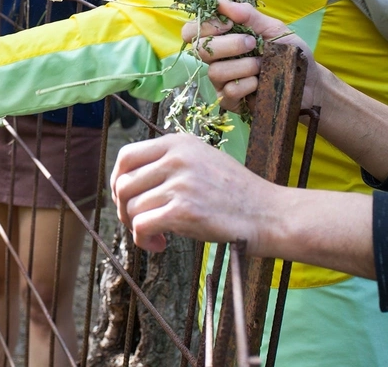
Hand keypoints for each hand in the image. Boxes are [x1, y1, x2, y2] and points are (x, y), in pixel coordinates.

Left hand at [110, 132, 278, 252]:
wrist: (268, 214)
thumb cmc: (235, 193)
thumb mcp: (201, 160)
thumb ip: (168, 162)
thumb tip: (128, 180)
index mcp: (178, 143)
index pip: (126, 156)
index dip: (118, 180)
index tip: (126, 198)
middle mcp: (176, 158)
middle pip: (124, 183)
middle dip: (123, 208)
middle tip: (138, 222)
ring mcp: (180, 183)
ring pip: (131, 206)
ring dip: (136, 227)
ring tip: (156, 236)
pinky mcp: (184, 211)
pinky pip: (142, 225)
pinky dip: (143, 240)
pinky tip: (160, 245)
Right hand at [181, 0, 319, 109]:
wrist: (309, 81)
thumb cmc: (289, 52)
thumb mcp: (272, 27)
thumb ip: (247, 15)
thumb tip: (221, 2)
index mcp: (221, 38)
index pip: (192, 31)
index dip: (205, 26)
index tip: (229, 24)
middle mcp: (216, 59)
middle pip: (199, 50)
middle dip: (229, 45)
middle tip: (253, 43)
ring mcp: (221, 81)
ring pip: (215, 72)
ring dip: (243, 66)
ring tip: (262, 65)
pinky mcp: (230, 101)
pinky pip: (228, 92)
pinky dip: (247, 85)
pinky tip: (260, 83)